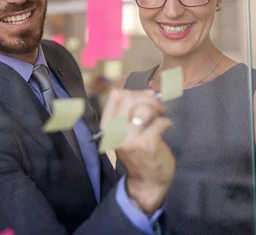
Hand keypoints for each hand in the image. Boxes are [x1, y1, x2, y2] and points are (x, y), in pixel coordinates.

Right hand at [100, 89, 174, 214]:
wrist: (146, 182)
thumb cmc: (137, 154)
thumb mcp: (125, 132)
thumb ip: (131, 112)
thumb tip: (149, 92)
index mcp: (107, 125)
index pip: (115, 96)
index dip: (133, 92)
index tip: (145, 98)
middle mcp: (114, 131)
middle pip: (129, 99)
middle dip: (148, 98)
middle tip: (158, 107)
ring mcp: (129, 138)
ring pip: (143, 109)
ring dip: (157, 109)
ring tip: (161, 116)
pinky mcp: (146, 144)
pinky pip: (158, 122)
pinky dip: (166, 122)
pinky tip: (166, 127)